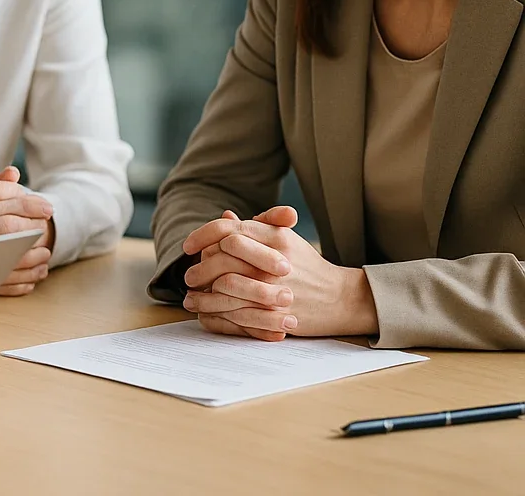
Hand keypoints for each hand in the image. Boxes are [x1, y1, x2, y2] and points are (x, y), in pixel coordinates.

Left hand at [180, 206, 376, 341]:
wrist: (341, 298)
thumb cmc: (307, 266)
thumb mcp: (285, 239)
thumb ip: (256, 226)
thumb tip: (225, 215)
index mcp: (275, 237)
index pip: (228, 231)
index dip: (202, 236)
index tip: (188, 246)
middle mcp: (274, 260)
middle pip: (223, 257)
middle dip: (200, 267)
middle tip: (189, 276)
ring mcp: (275, 287)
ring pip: (225, 286)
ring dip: (203, 293)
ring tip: (192, 296)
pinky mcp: (277, 313)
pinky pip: (237, 313)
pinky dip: (216, 314)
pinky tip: (206, 313)